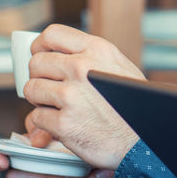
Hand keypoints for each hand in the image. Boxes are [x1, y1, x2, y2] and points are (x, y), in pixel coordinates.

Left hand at [22, 24, 143, 169]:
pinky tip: (61, 126)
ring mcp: (71, 96)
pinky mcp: (64, 124)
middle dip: (39, 77)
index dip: (40, 46)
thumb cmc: (135, 109)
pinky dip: (43, 125)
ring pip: (32, 90)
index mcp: (97, 51)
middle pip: (36, 63)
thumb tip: (56, 57)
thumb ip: (90, 58)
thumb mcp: (120, 69)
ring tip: (57, 108)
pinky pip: (36, 118)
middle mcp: (82, 68)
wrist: (145, 142)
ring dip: (39, 101)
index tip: (39, 54)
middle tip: (50, 89)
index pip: (52, 34)